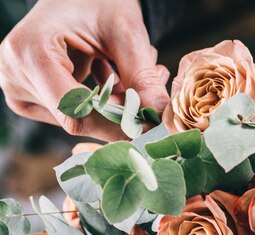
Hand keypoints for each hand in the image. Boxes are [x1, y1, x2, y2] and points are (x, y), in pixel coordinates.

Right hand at [0, 0, 169, 140]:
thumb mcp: (124, 32)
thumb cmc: (97, 1)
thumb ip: (142, 76)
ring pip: (81, 119)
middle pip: (79, 118)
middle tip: (157, 81)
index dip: (116, 123)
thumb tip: (159, 118)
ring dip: (119, 103)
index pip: (75, 111)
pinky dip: (107, 101)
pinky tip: (123, 76)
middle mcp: (15, 76)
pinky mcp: (31, 98)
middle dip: (123, 110)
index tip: (152, 123)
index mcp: (30, 53)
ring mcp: (20, 89)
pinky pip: (76, 114)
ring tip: (143, 68)